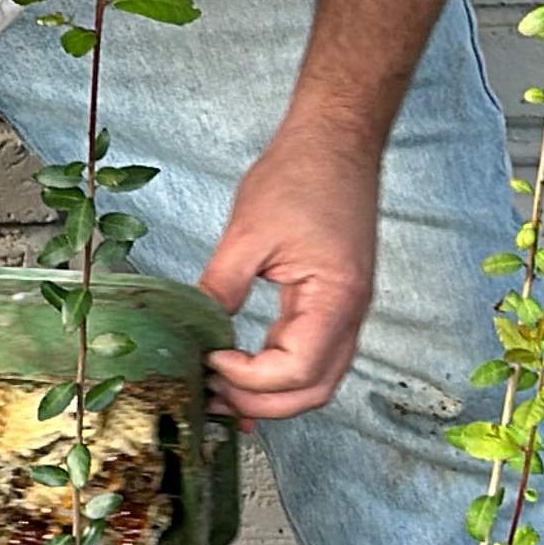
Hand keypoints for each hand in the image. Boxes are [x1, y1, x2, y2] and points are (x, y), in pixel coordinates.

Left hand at [196, 130, 381, 418]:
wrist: (336, 141)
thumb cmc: (301, 174)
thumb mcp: (247, 234)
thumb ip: (221, 288)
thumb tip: (193, 331)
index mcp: (336, 298)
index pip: (296, 371)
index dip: (249, 379)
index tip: (209, 360)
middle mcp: (351, 313)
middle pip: (313, 390)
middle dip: (260, 404)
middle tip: (210, 394)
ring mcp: (347, 311)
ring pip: (317, 380)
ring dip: (270, 395)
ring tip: (220, 389)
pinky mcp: (334, 303)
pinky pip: (313, 356)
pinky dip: (279, 374)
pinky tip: (241, 369)